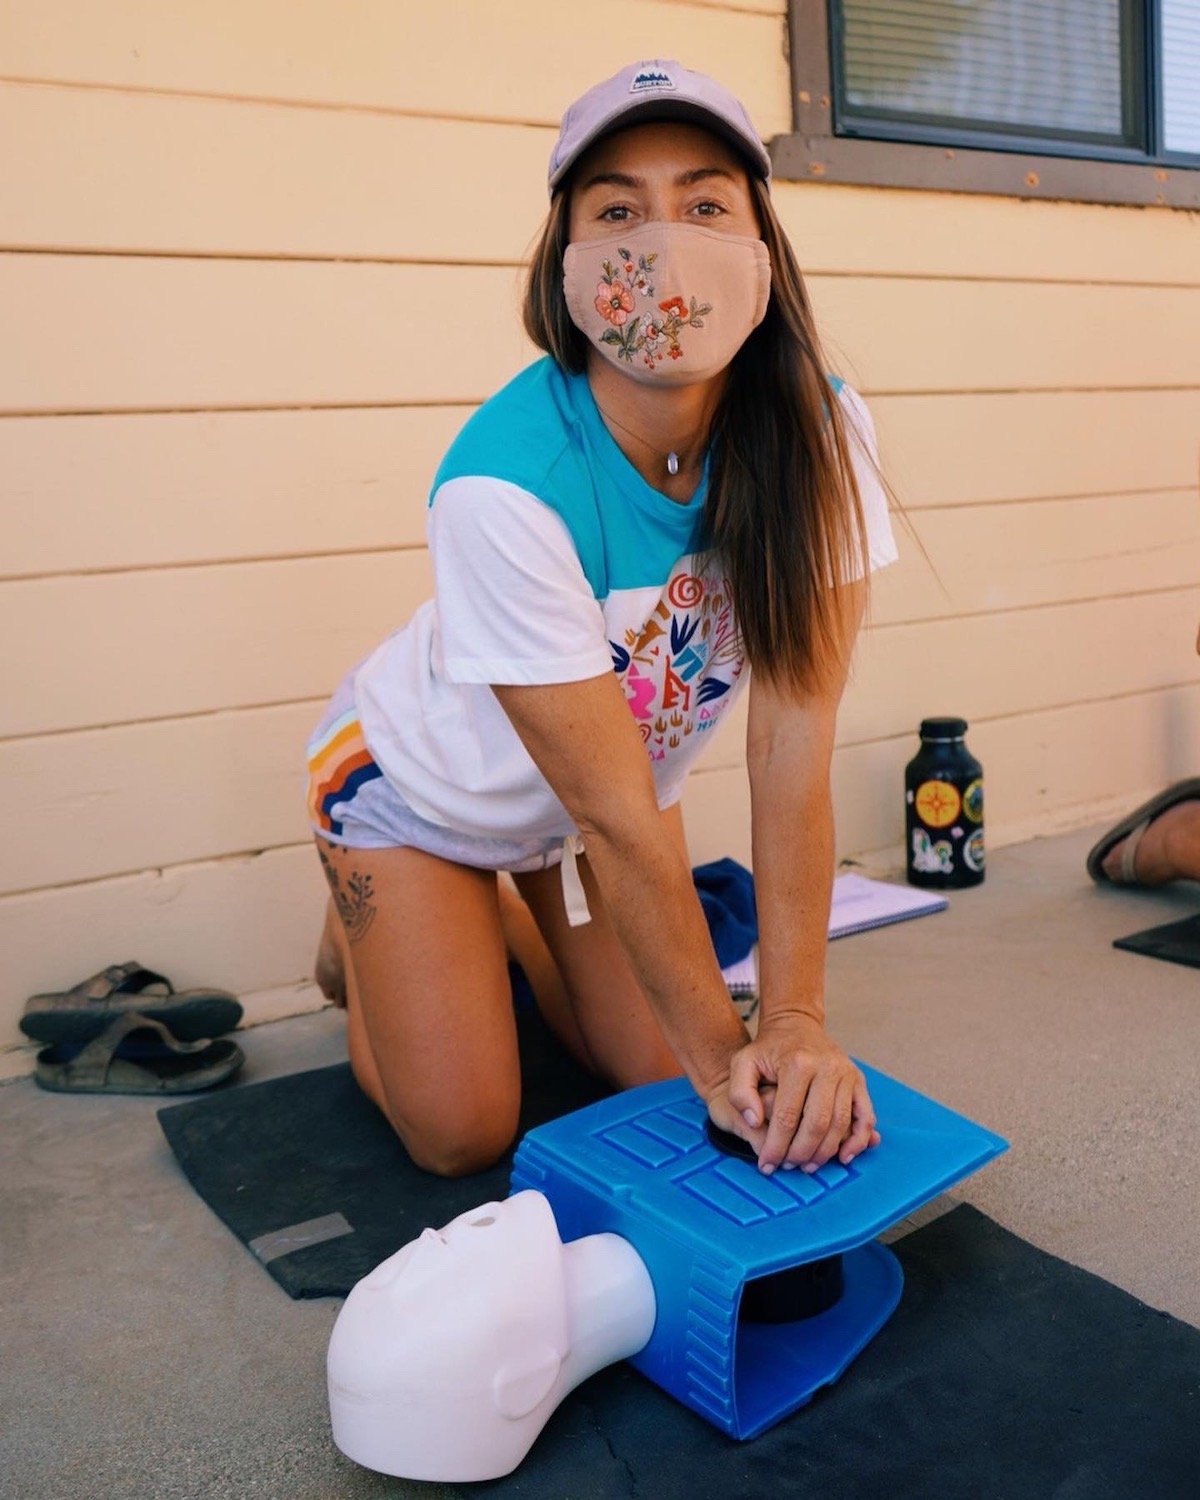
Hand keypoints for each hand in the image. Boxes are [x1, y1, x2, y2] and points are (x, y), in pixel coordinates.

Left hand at [722, 1012, 880, 1174]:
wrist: (796, 1025)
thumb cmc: (768, 1049)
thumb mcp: (743, 1062)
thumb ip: (740, 1093)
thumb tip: (756, 1122)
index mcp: (797, 1063)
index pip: (787, 1117)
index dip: (776, 1146)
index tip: (766, 1165)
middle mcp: (826, 1067)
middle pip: (816, 1124)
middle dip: (801, 1153)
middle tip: (788, 1167)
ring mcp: (846, 1074)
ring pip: (840, 1124)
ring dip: (825, 1152)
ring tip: (808, 1166)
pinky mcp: (859, 1080)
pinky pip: (865, 1116)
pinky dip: (858, 1140)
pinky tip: (844, 1157)